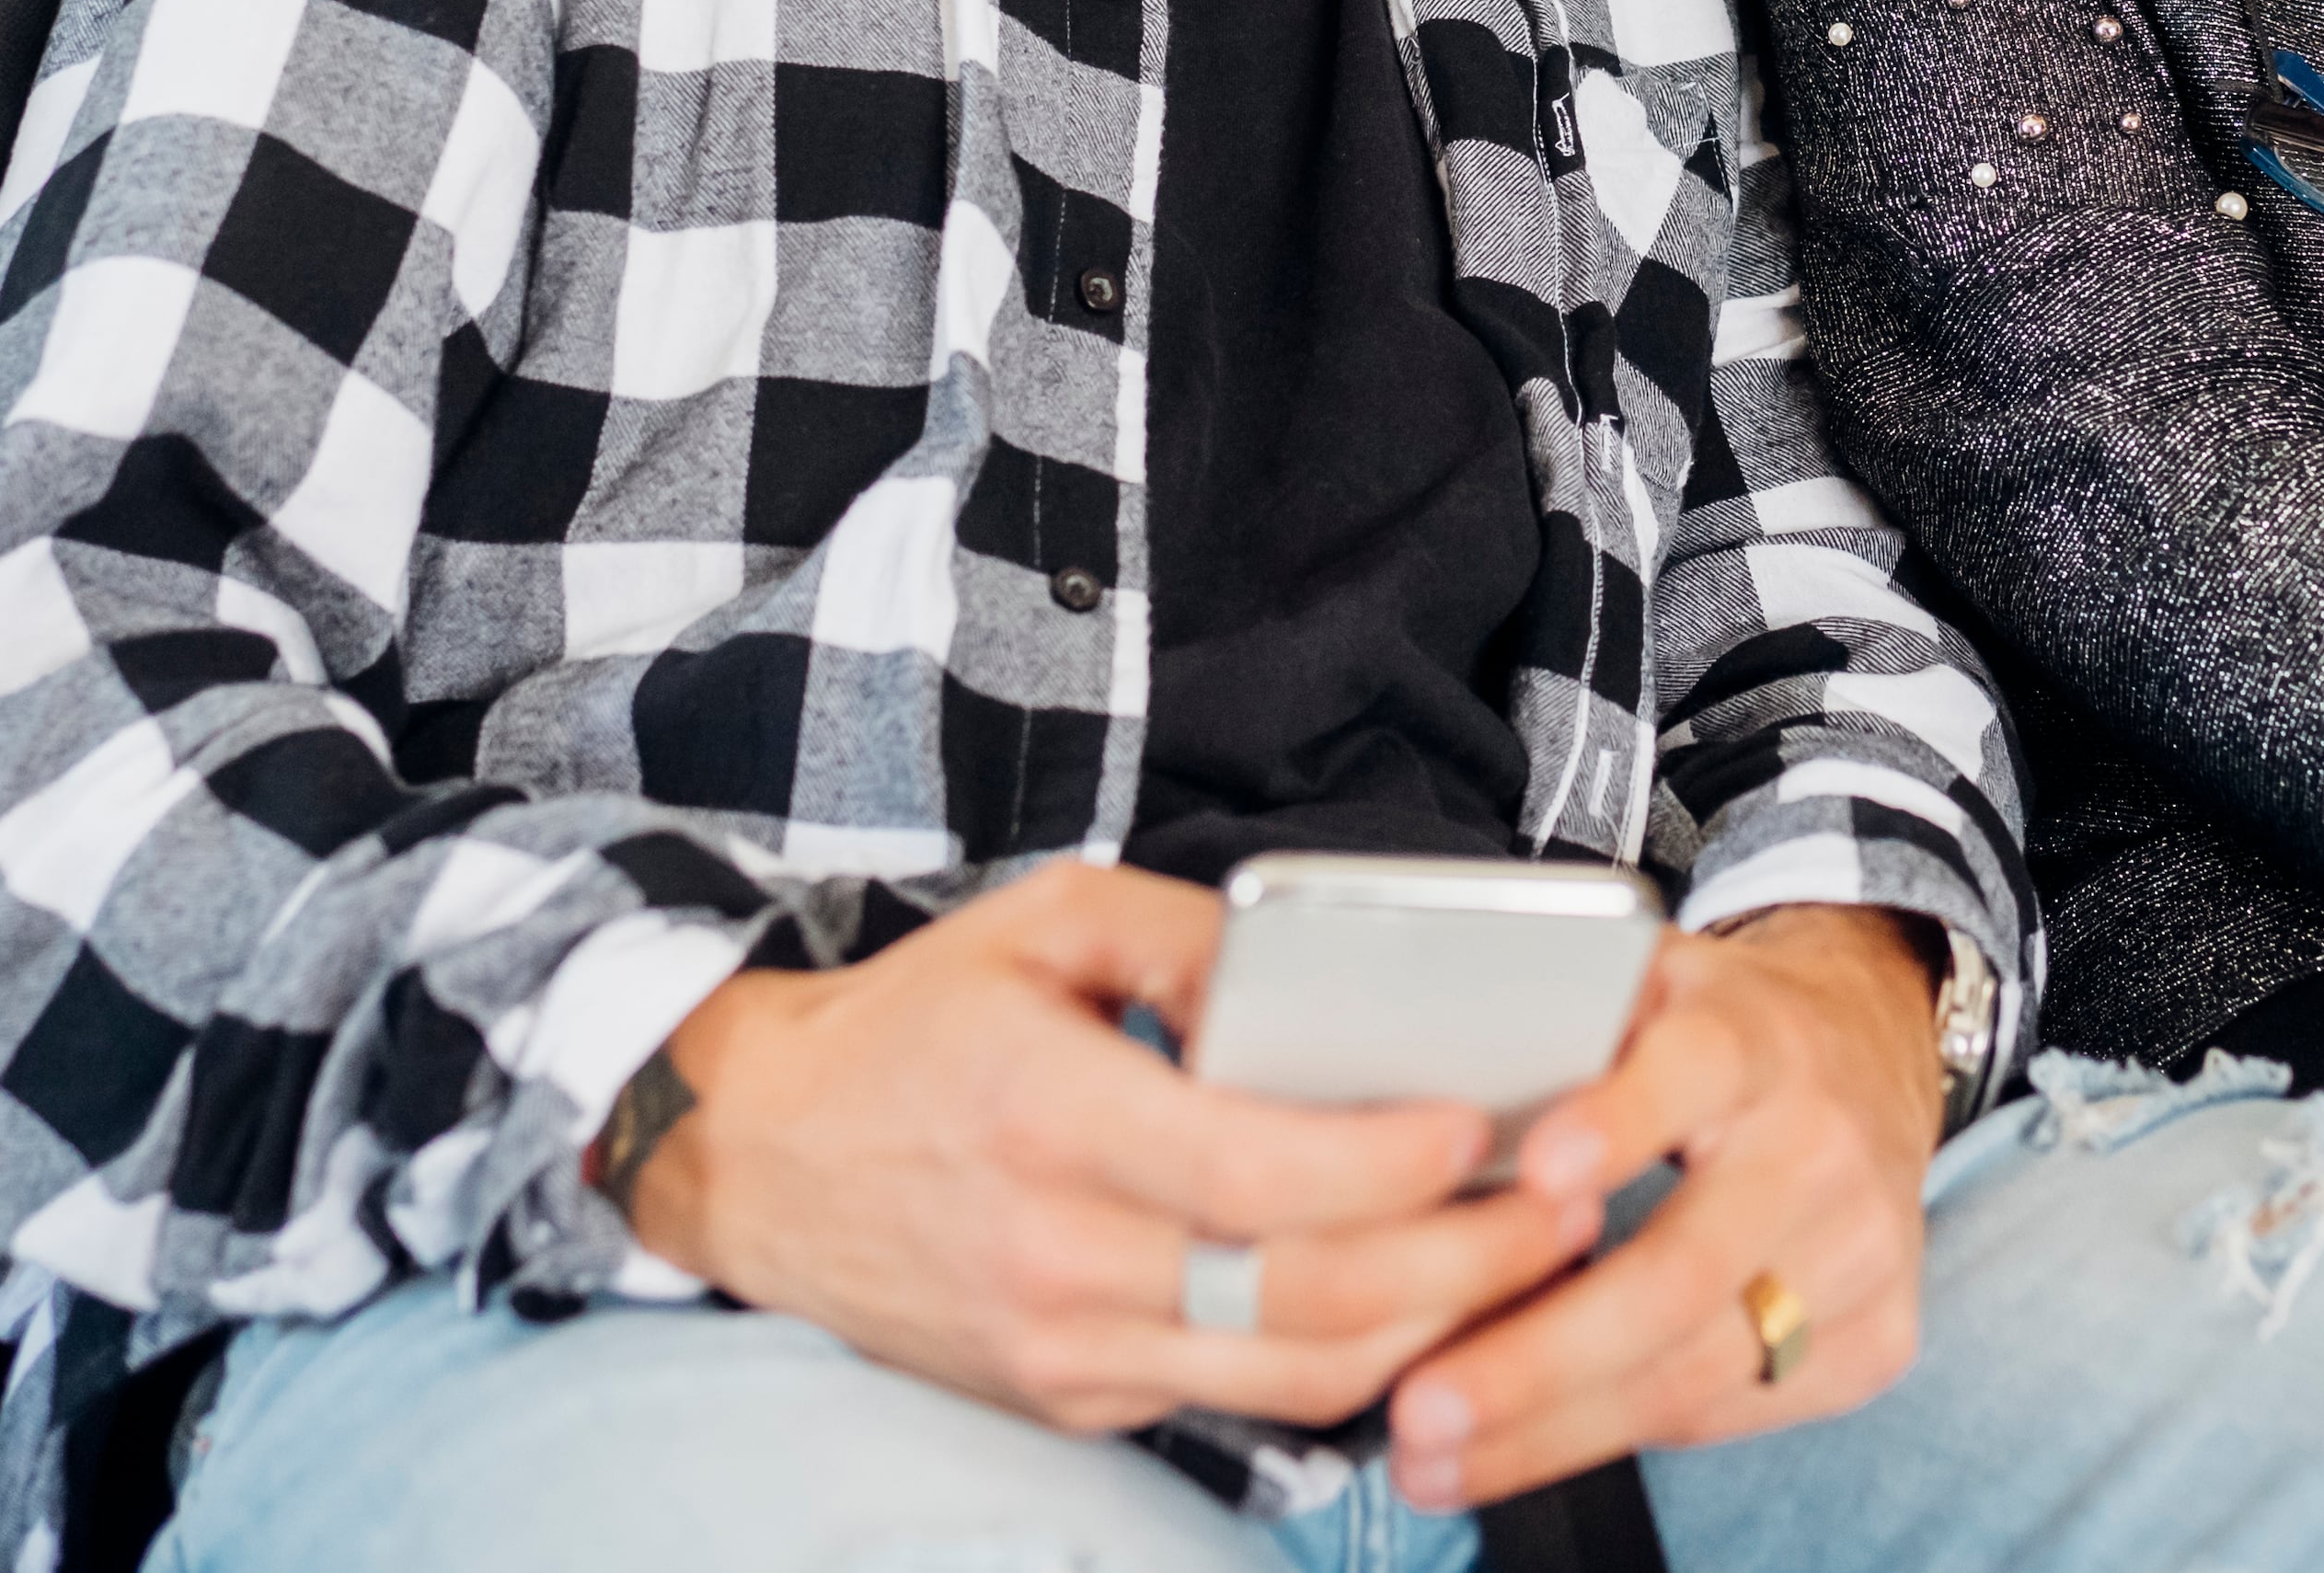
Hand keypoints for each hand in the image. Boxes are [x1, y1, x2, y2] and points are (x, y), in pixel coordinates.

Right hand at [625, 862, 1601, 1438]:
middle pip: (1303, 1295)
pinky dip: (1348, 1365)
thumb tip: (1315, 979)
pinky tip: (1426, 1307)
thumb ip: (1190, 937)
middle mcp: (1057, 1251)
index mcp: (1051, 1113)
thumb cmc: (915, 1026)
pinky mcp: (1066, 1398)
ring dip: (1433, 1332)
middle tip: (1566, 1205)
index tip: (1485, 1127)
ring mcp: (1061, 1346)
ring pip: (1290, 1375)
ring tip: (1529, 1262)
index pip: (1255, 1173)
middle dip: (1463, 1260)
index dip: (1388, 1164)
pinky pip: (1237, 1402)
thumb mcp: (1041, 921)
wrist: (756, 1156)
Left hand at [1387, 906, 1946, 1509]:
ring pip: (1697, 1367)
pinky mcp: (1877, 1335)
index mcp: (1753, 1039)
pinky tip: (1528, 1445)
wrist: (1873, 1056)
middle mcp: (1821, 1145)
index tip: (1536, 1172)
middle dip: (1541, 1355)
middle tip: (1423, 1405)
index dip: (1617, 1123)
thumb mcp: (1652, 981)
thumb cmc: (1720, 1031)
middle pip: (1680, 1270)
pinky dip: (1618, 1433)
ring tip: (1437, 1458)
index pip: (1692, 1072)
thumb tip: (1431, 1057)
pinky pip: (1729, 1410)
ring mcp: (1860, 1250)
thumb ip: (1563, 1011)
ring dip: (1555, 1428)